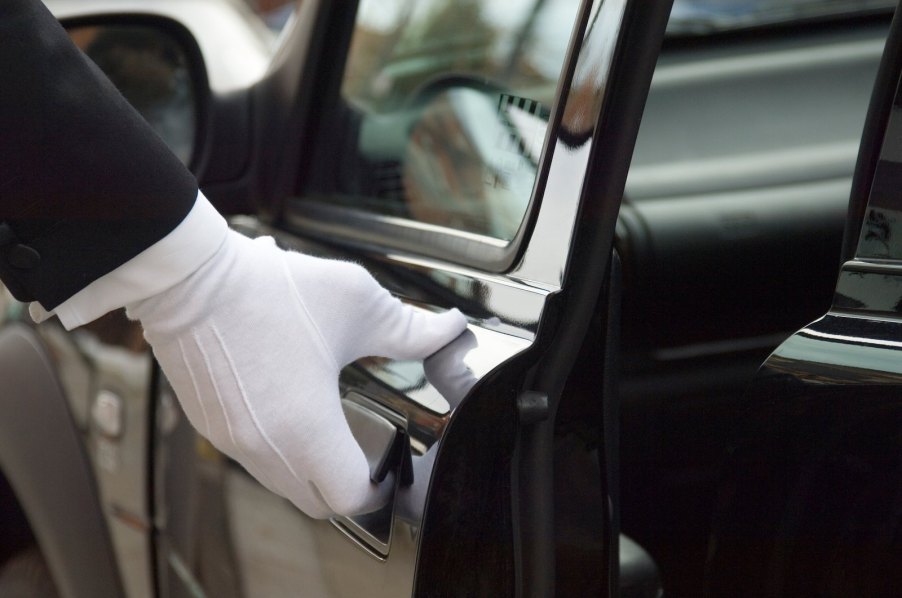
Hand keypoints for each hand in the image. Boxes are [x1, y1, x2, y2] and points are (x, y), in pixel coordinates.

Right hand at [127, 231, 465, 517]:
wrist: (190, 278)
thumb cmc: (271, 289)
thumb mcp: (357, 304)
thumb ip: (411, 328)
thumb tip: (450, 329)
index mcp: (307, 427)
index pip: (350, 497)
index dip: (380, 489)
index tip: (391, 468)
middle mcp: (265, 448)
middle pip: (316, 502)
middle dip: (347, 486)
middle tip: (367, 454)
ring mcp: (231, 442)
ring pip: (282, 484)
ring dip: (310, 469)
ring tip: (331, 427)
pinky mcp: (209, 427)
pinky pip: (253, 460)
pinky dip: (278, 451)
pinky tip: (289, 407)